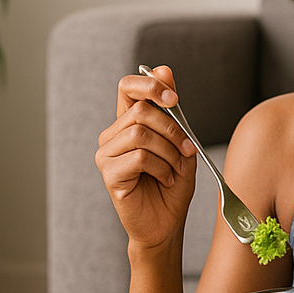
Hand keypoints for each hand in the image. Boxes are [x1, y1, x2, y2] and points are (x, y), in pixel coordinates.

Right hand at [95, 65, 199, 250]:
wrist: (167, 224)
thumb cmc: (172, 185)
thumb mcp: (180, 142)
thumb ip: (172, 110)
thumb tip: (164, 68)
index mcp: (128, 123)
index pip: (128, 87)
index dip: (150, 84)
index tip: (173, 98)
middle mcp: (112, 136)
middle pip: (141, 110)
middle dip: (173, 129)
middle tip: (187, 149)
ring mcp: (106, 155)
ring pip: (141, 133)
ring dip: (170, 152)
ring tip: (176, 169)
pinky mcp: (109, 174)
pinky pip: (139, 157)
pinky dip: (162, 168)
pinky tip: (166, 180)